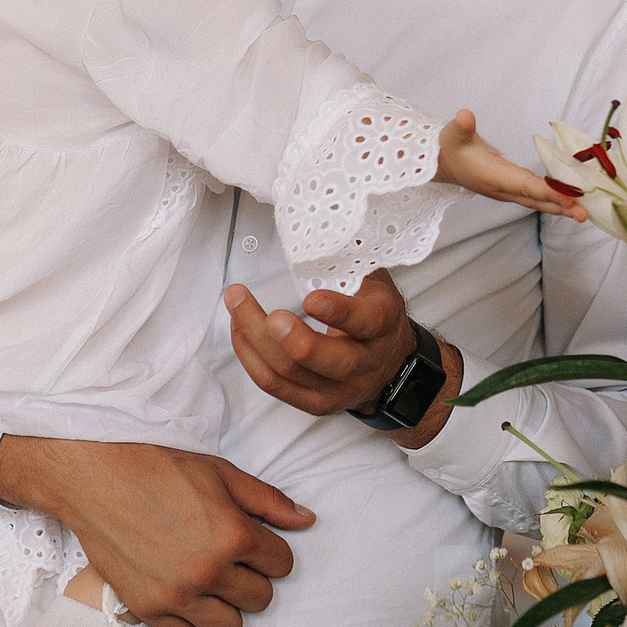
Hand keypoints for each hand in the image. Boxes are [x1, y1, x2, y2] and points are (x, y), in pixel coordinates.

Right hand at [0, 437, 314, 626]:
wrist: (96, 475)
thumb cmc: (160, 468)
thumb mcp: (222, 473)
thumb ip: (268, 501)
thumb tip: (307, 520)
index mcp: (234, 535)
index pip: (282, 565)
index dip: (271, 551)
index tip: (253, 542)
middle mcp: (209, 572)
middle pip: (260, 600)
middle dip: (251, 578)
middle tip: (230, 559)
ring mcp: (177, 595)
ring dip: (225, 605)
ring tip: (210, 581)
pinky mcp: (147, 608)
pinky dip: (188, 618)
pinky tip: (181, 591)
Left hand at [224, 270, 463, 449]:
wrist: (390, 366)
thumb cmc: (375, 315)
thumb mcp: (375, 284)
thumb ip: (353, 262)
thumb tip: (323, 223)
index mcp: (381, 326)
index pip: (363, 323)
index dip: (337, 312)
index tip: (310, 298)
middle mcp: (363, 363)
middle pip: (324, 360)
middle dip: (290, 338)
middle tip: (266, 313)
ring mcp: (337, 389)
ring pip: (289, 372)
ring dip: (254, 339)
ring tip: (236, 303)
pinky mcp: (313, 403)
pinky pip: (274, 385)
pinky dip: (250, 356)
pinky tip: (238, 329)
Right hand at [437, 109, 586, 219]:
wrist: (442, 164)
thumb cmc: (450, 148)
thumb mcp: (453, 134)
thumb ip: (461, 126)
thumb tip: (464, 116)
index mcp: (493, 177)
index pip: (524, 185)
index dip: (546, 191)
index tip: (568, 197)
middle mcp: (503, 189)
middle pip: (535, 200)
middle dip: (560, 206)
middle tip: (584, 214)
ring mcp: (507, 192)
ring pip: (537, 201)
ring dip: (559, 206)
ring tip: (582, 212)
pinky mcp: (510, 190)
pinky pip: (534, 196)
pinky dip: (552, 199)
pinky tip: (567, 198)